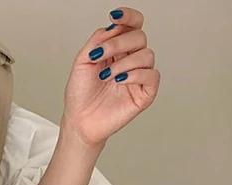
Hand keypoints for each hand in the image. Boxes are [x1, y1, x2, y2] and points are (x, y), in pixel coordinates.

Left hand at [62, 7, 159, 146]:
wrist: (79, 121)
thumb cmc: (80, 95)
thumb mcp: (83, 61)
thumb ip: (98, 40)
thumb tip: (113, 26)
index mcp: (117, 50)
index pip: (132, 25)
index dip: (128, 16)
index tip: (114, 16)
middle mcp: (130, 60)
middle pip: (139, 37)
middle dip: (118, 43)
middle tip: (98, 56)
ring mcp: (139, 76)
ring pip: (147, 54)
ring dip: (123, 63)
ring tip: (106, 76)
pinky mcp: (145, 93)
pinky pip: (152, 75)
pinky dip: (136, 74)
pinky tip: (120, 80)